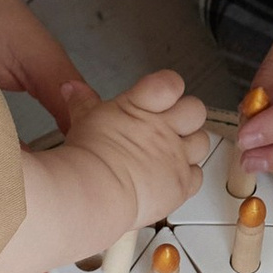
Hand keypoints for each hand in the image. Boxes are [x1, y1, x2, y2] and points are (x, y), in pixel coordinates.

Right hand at [61, 67, 208, 236]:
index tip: (159, 96)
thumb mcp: (83, 119)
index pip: (170, 83)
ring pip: (202, 141)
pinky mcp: (182, 184)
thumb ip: (82, 101)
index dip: (168, 87)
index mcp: (142, 106)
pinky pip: (198, 175)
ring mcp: (176, 156)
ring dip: (190, 146)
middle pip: (195, 110)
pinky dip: (188, 176)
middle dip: (186, 116)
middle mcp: (165, 128)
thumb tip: (71, 87)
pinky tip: (170, 177)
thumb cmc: (89, 154)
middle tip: (169, 125)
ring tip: (171, 153)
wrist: (98, 190)